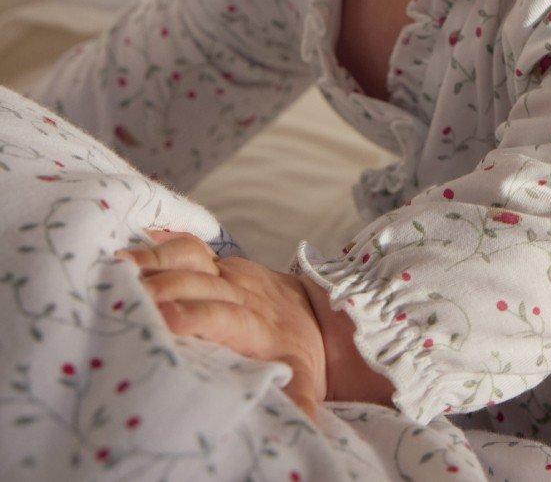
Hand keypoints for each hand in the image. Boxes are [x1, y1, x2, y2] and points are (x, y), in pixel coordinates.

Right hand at [116, 229, 327, 420]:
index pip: (225, 315)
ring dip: (154, 259)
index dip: (196, 315)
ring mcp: (228, 271)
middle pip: (199, 283)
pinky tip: (131, 243)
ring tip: (116, 266)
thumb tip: (301, 422)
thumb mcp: (305, 381)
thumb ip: (298, 402)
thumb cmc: (299, 354)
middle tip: (125, 295)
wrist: (316, 312)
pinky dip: (158, 244)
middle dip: (163, 287)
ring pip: (191, 256)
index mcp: (257, 325)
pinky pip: (188, 246)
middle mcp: (241, 291)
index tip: (167, 320)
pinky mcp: (217, 261)